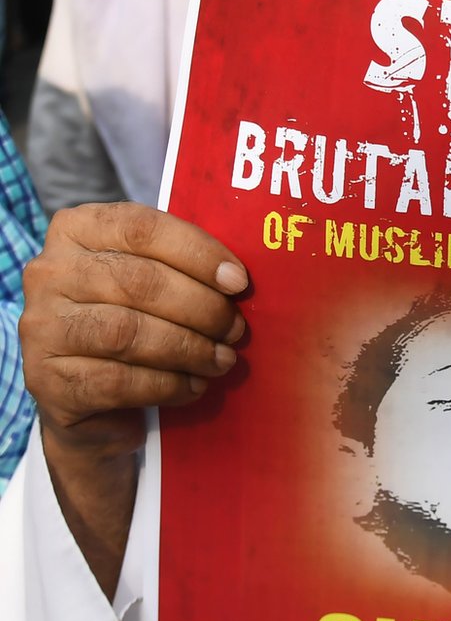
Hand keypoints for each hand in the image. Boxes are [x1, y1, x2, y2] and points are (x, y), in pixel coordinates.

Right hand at [21, 202, 247, 461]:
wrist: (82, 392)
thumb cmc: (129, 317)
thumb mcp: (150, 276)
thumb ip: (182, 265)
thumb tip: (237, 279)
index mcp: (77, 228)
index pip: (142, 228)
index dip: (198, 253)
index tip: (239, 281)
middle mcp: (50, 271)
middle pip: (138, 281)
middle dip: (201, 307)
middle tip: (235, 329)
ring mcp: (41, 326)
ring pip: (127, 332)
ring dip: (188, 348)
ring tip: (221, 360)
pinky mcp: (46, 380)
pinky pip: (117, 381)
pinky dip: (166, 385)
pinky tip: (192, 386)